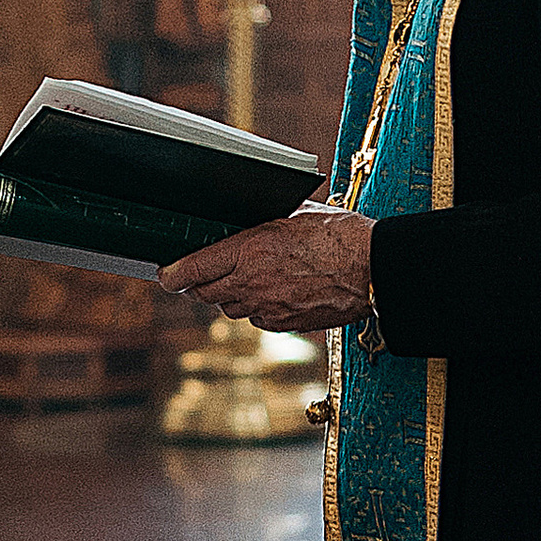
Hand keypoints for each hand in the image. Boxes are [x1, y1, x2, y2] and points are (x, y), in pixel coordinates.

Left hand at [163, 201, 373, 334]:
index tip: (166, 274)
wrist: (374, 268)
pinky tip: (275, 292)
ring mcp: (268, 308)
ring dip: (230, 295)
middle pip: (205, 294)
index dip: (173, 274)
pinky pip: (258, 319)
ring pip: (231, 308)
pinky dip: (258, 308)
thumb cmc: (341, 235)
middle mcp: (252, 284)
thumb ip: (262, 224)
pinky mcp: (285, 325)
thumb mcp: (294, 215)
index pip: (193, 269)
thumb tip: (244, 224)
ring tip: (247, 278)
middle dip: (198, 285)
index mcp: (249, 250)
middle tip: (199, 275)